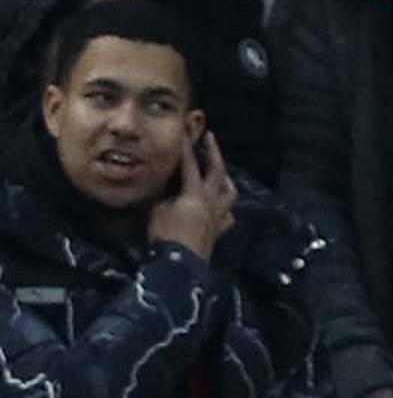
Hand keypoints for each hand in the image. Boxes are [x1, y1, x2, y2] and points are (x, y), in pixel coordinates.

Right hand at [148, 131, 235, 258]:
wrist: (181, 265)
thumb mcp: (157, 212)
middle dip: (214, 152)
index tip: (185, 132)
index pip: (190, 165)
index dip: (186, 149)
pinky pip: (227, 216)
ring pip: (229, 192)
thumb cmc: (166, 237)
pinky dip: (225, 209)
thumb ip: (166, 197)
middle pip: (217, 171)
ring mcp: (218, 216)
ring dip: (225, 179)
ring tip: (221, 172)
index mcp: (195, 193)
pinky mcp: (218, 231)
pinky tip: (221, 209)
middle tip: (209, 137)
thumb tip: (171, 192)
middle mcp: (212, 201)